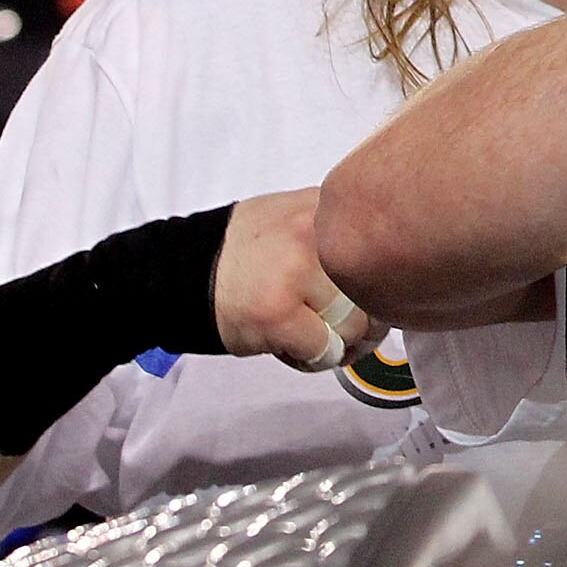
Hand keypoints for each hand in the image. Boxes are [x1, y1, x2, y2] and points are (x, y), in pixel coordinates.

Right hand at [216, 188, 383, 372]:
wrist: (179, 273)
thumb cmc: (243, 253)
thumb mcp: (294, 217)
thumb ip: (337, 233)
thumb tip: (387, 270)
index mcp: (325, 206)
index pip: (388, 249)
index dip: (380, 285)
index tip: (369, 301)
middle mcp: (317, 233)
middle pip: (376, 292)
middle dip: (363, 323)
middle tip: (342, 334)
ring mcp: (298, 272)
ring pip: (354, 326)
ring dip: (337, 344)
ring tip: (308, 337)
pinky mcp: (279, 313)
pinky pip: (324, 350)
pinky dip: (312, 359)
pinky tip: (289, 347)